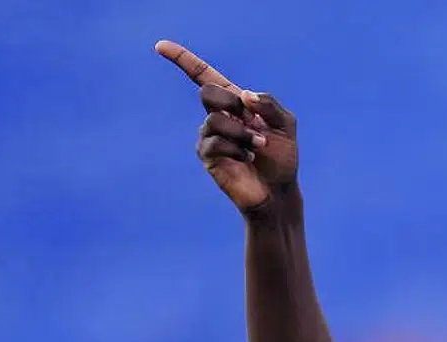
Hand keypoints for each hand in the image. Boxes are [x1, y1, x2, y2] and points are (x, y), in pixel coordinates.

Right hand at [155, 40, 297, 211]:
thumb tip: (244, 95)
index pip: (204, 76)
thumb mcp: (286, 126)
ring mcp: (209, 135)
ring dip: (243, 134)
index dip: (183, 59)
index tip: (160, 45)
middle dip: (234, 106)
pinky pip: (214, 142)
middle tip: (255, 125)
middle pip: (207, 92)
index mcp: (235, 103)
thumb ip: (270, 105)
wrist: (278, 190)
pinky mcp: (207, 155)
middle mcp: (218, 115)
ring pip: (214, 119)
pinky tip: (248, 159)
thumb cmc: (282, 158)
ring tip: (258, 147)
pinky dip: (237, 150)